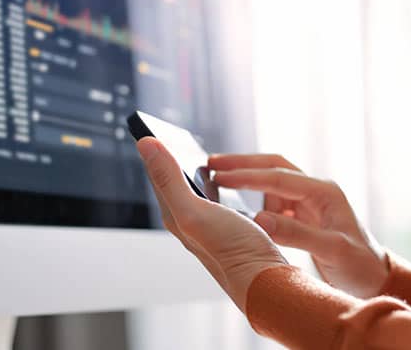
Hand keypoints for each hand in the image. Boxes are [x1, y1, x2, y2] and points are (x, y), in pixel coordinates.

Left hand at [136, 138, 287, 313]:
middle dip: (173, 159)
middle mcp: (187, 222)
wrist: (264, 281)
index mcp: (175, 215)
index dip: (155, 151)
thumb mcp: (194, 210)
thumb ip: (169, 178)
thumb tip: (145, 144)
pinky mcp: (228, 230)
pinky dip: (214, 186)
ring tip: (195, 154)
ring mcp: (208, 227)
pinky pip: (214, 201)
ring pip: (195, 192)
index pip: (157, 175)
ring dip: (193, 172)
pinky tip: (223, 185)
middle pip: (174, 183)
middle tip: (173, 136)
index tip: (151, 128)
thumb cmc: (232, 250)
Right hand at [209, 154, 388, 297]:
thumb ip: (296, 234)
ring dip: (247, 180)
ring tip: (216, 184)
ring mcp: (309, 202)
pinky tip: (238, 208)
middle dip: (243, 164)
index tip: (218, 176)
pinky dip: (255, 200)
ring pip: (272, 182)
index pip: (279, 177)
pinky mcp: (303, 215)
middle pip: (274, 167)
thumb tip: (258, 218)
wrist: (375, 279)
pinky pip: (274, 201)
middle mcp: (316, 191)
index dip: (247, 176)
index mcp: (324, 192)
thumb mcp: (332, 250)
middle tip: (211, 164)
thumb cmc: (360, 265)